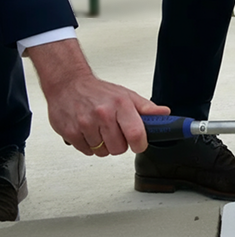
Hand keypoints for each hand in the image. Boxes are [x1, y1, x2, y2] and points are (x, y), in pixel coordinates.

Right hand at [28, 40, 169, 155]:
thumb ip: (147, 108)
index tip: (139, 144)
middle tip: (116, 133)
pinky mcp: (70, 132)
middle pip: (118, 148)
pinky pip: (87, 151)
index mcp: (121, 104)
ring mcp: (85, 124)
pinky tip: (89, 132)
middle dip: (120, 144)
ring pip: (102, 152)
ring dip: (103, 145)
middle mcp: (103, 114)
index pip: (136, 133)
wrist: (68, 84)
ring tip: (100, 130)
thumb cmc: (98, 91)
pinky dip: (89, 146)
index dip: (140, 144)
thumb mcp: (126, 95)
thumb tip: (164, 114)